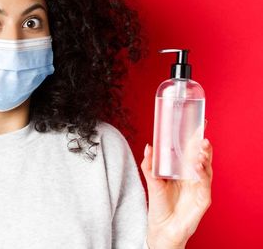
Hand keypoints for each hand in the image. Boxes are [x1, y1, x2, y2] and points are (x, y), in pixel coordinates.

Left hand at [140, 119, 211, 248]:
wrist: (162, 228)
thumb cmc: (159, 206)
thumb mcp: (152, 182)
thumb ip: (149, 165)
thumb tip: (148, 146)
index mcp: (182, 171)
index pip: (191, 152)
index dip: (194, 140)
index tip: (196, 126)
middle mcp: (193, 177)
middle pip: (202, 158)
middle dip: (203, 147)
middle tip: (201, 136)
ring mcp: (200, 188)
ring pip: (206, 169)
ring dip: (204, 158)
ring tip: (201, 149)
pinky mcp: (203, 199)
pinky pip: (205, 183)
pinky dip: (203, 173)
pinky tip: (198, 165)